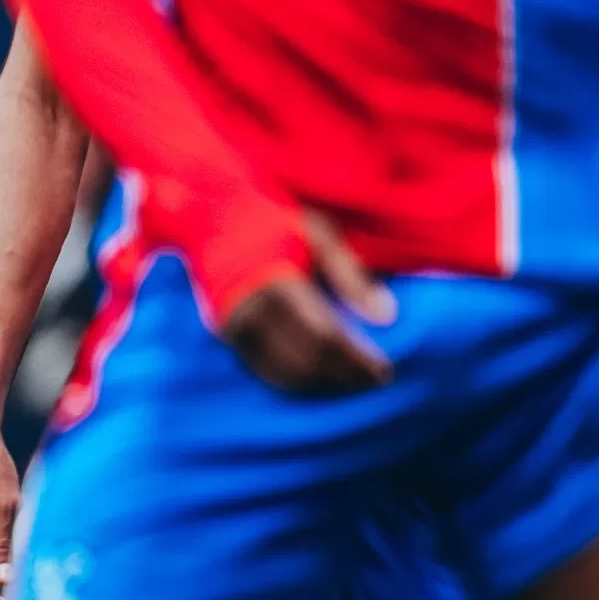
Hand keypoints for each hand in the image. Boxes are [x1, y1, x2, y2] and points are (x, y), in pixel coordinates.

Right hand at [216, 213, 394, 397]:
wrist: (210, 214)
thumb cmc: (274, 220)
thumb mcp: (319, 236)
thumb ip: (352, 278)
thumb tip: (387, 317)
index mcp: (278, 285)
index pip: (325, 338)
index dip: (356, 361)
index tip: (384, 372)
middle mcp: (252, 312)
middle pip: (306, 362)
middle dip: (344, 377)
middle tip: (375, 381)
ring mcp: (234, 327)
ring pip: (283, 374)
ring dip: (321, 384)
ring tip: (353, 382)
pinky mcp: (225, 334)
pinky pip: (263, 370)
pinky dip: (295, 380)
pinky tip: (320, 376)